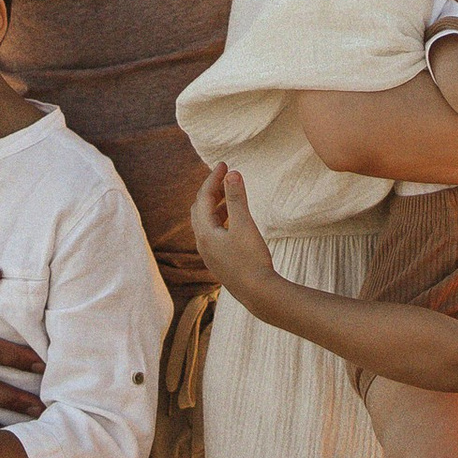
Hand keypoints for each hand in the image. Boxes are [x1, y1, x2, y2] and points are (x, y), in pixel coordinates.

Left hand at [190, 163, 280, 301]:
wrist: (258, 294)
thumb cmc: (251, 259)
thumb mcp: (245, 224)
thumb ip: (237, 198)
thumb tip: (232, 173)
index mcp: (205, 232)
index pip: (204, 198)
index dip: (213, 178)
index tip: (224, 164)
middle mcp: (202, 243)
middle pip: (199, 209)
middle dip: (210, 191)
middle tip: (224, 176)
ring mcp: (210, 254)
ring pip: (205, 223)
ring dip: (215, 206)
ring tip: (230, 194)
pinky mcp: (219, 261)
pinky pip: (212, 234)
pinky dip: (219, 220)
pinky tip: (233, 221)